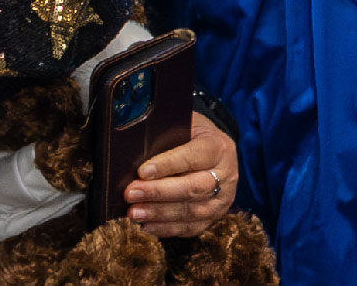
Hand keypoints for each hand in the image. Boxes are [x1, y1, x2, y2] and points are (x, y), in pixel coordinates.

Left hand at [124, 111, 237, 237]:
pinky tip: (146, 226)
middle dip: (159, 192)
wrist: (214, 153)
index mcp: (219, 147)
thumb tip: (129, 144)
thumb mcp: (184, 127)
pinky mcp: (214, 217)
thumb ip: (164, 135)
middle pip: (194, 187)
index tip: (142, 171)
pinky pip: (190, 227)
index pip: (195, 156)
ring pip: (191, 211)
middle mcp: (226, 174)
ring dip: (159, 213)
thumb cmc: (191, 139)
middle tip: (130, 193)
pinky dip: (166, 229)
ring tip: (133, 213)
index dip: (168, 164)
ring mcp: (222, 199)